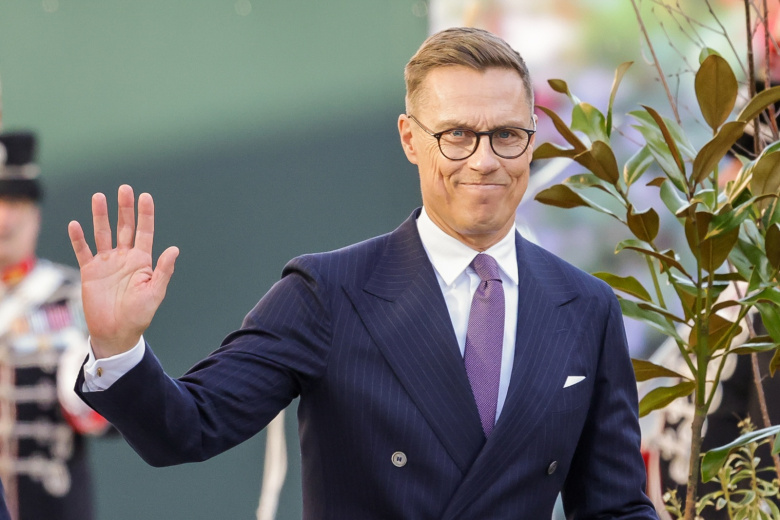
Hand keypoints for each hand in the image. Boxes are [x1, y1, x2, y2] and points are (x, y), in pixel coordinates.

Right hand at [68, 185, 178, 358]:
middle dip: (124, 208)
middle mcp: (124, 257)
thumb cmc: (139, 315)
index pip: (144, 231)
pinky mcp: (90, 271)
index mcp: (142, 261)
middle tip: (125, 188)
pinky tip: (76, 224)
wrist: (116, 332)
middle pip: (124, 227)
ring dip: (101, 216)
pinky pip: (83, 251)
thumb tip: (174, 249)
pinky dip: (78, 239)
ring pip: (102, 234)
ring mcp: (107, 263)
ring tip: (99, 197)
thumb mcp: (154, 292)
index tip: (145, 196)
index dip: (145, 214)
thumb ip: (163, 270)